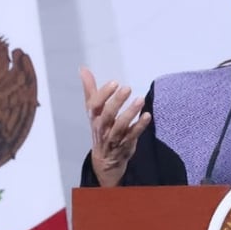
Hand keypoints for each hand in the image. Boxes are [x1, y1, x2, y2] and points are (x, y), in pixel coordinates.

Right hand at [80, 67, 150, 186]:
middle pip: (108, 115)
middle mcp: (102, 127)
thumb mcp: (93, 111)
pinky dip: (140, 126)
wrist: (105, 160)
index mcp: (94, 117)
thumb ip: (90, 89)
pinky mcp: (126, 144)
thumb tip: (83, 69)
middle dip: (117, 101)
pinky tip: (147, 115)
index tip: (114, 82)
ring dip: (130, 112)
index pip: (95, 105)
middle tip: (127, 88)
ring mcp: (114, 137)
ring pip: (121, 126)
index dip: (103, 94)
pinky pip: (133, 135)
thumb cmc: (100, 129)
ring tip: (140, 99)